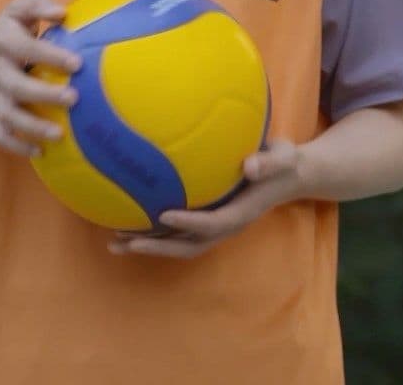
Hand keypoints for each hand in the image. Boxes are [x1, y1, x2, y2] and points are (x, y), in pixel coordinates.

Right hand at [0, 0, 76, 157]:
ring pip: (8, 116)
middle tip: (74, 99)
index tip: (77, 63)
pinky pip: (1, 136)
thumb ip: (38, 5)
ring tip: (60, 134)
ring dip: (33, 127)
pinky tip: (42, 152)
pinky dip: (19, 147)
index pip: (26, 48)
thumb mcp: (19, 11)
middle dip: (44, 95)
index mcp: (3, 42)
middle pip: (16, 87)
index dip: (50, 56)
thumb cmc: (12, 32)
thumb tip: (62, 12)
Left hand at [109, 140, 305, 258]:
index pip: (213, 223)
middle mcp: (226, 225)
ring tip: (114, 241)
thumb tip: (250, 166)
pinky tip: (127, 220)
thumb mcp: (284, 157)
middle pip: (189, 246)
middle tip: (126, 241)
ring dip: (148, 245)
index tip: (162, 214)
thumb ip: (269, 160)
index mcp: (242, 213)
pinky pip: (177, 233)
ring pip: (179, 245)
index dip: (188, 223)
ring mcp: (216, 225)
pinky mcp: (208, 220)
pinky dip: (152, 233)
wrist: (288, 176)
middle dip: (157, 246)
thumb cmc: (284, 162)